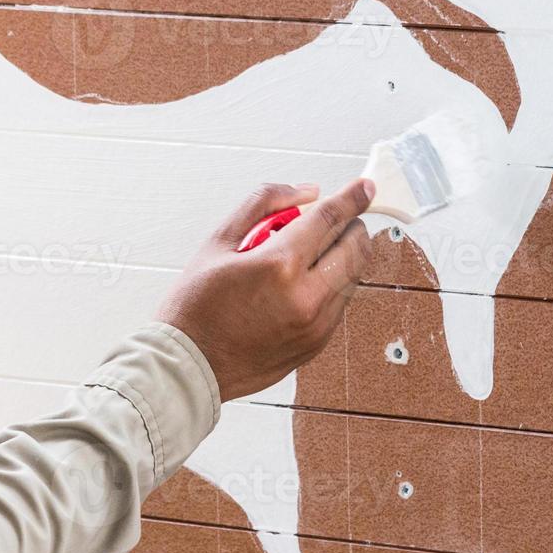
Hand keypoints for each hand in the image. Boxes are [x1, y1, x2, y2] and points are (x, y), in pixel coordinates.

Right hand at [157, 179, 375, 401]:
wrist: (187, 365)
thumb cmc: (195, 305)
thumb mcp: (219, 240)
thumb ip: (264, 204)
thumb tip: (307, 192)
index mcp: (279, 265)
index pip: (330, 219)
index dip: (352, 197)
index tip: (364, 187)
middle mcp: (306, 297)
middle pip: (355, 247)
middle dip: (350, 226)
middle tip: (332, 221)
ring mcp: (317, 324)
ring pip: (354, 275)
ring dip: (341, 256)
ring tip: (306, 255)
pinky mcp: (318, 343)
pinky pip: (341, 302)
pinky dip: (332, 284)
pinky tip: (302, 283)